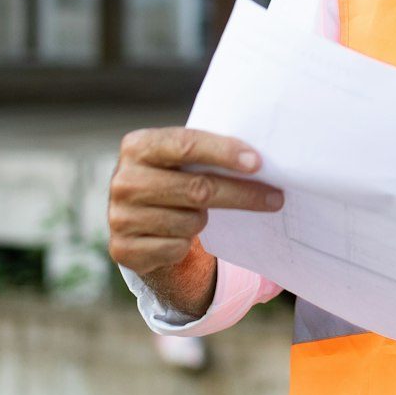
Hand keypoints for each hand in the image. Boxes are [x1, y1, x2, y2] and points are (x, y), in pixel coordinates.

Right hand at [106, 127, 281, 289]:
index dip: (224, 153)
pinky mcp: (123, 249)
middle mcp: (123, 180)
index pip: (186, 145)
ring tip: (198, 213)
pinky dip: (186, 243)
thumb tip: (258, 163)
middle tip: (275, 197)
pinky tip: (177, 234)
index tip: (257, 163)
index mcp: (137, 146)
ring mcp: (120, 217)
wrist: (135, 218)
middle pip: (198, 189)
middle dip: (241, 194)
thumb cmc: (171, 179)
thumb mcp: (178, 159)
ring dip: (205, 220)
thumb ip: (204, 154)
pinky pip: (177, 248)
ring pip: (191, 222)